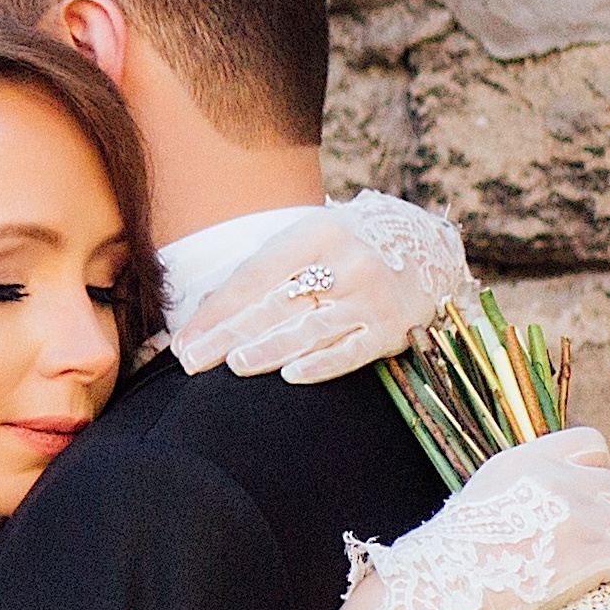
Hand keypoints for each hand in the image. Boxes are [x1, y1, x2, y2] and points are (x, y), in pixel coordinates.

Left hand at [173, 192, 477, 383]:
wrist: (425, 246)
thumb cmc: (341, 249)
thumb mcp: (303, 243)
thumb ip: (259, 274)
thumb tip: (203, 310)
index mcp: (315, 233)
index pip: (254, 277)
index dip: (216, 310)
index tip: (183, 340)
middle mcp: (345, 262)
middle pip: (276, 304)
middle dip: (229, 335)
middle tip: (192, 360)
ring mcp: (370, 296)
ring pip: (310, 327)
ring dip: (270, 348)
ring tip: (235, 365)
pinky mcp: (390, 329)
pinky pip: (350, 351)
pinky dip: (322, 364)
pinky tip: (292, 376)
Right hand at [346, 428, 609, 609]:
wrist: (442, 590)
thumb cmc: (451, 554)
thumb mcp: (482, 494)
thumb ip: (523, 484)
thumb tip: (555, 493)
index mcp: (530, 460)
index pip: (591, 444)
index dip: (595, 470)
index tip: (587, 496)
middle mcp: (560, 481)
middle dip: (608, 514)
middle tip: (593, 543)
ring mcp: (581, 517)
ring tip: (605, 571)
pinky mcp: (595, 555)